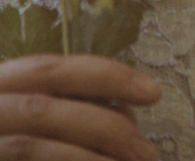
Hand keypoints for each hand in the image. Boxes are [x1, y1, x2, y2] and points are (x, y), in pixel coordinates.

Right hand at [0, 54, 159, 159]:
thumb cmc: (11, 130)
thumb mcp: (26, 108)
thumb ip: (60, 105)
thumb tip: (123, 114)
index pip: (52, 70)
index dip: (105, 76)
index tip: (153, 91)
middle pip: (46, 110)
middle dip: (103, 128)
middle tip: (148, 153)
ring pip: (34, 148)